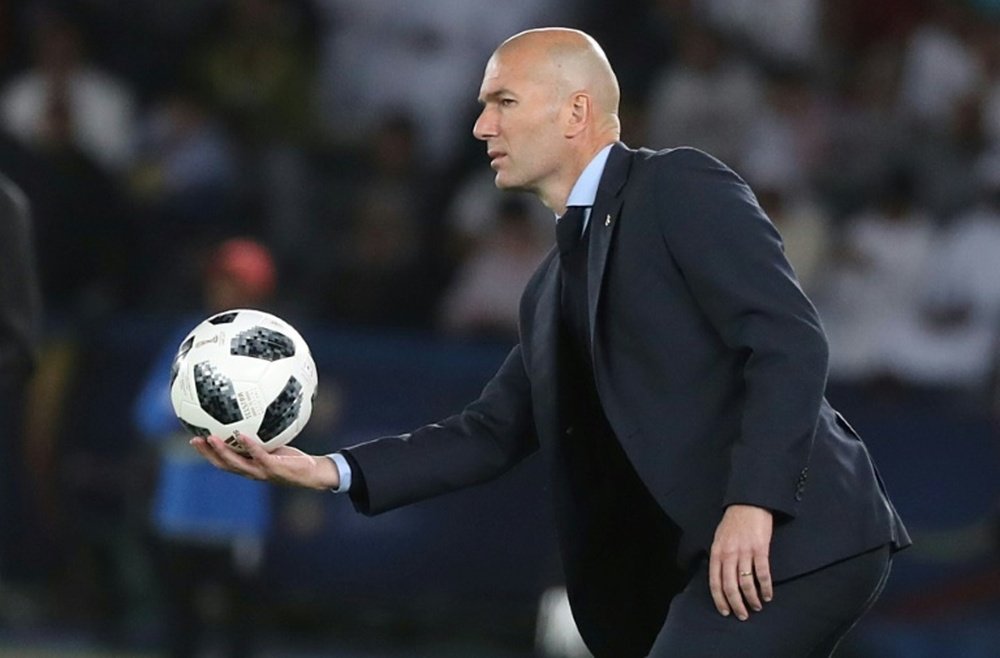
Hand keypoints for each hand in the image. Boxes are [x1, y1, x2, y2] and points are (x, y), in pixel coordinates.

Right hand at [190, 433, 339, 490]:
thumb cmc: (292, 458)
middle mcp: (251, 471)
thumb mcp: (273, 445)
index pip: (221, 461)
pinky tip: (242, 435)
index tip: (193, 439)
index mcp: (248, 466)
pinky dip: (249, 445)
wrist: (312, 472)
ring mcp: (261, 472)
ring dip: (222, 451)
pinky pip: (258, 455)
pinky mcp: (274, 468)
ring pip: (236, 464)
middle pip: (223, 465)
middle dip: (207, 453)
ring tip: (211, 438)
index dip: (206, 453)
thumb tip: (255, 414)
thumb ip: (261, 436)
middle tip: (194, 439)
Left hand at [709, 504, 773, 620]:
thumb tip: (720, 577)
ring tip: (757, 606)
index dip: (720, 599)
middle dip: (737, 604)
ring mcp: (744, 552)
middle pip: (730, 586)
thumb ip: (719, 557)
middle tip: (743, 615)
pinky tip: (768, 595)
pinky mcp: (760, 549)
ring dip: (752, 598)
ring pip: (746, 583)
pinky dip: (766, 587)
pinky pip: (763, 573)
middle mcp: (729, 554)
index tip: (725, 611)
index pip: (715, 582)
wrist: (748, 504)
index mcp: (717, 552)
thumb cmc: (733, 522)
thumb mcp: (719, 539)